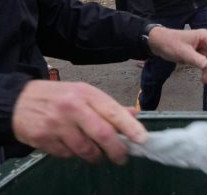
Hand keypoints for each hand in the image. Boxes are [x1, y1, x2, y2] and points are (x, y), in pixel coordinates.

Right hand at [12, 80, 146, 164]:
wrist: (19, 101)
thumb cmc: (58, 96)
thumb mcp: (84, 93)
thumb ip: (108, 106)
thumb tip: (134, 115)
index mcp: (87, 93)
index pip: (113, 112)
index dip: (130, 127)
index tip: (142, 139)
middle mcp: (73, 107)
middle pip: (102, 133)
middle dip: (116, 149)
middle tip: (122, 158)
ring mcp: (56, 124)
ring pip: (85, 148)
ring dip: (95, 155)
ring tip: (97, 154)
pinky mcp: (43, 139)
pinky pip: (66, 154)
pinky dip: (73, 155)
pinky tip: (72, 146)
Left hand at [147, 26, 206, 84]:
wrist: (158, 43)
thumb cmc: (171, 43)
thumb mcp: (183, 52)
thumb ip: (196, 59)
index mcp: (204, 37)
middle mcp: (206, 42)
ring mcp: (202, 48)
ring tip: (206, 81)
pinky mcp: (198, 54)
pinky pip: (205, 63)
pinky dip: (205, 71)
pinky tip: (204, 78)